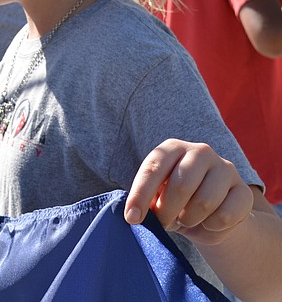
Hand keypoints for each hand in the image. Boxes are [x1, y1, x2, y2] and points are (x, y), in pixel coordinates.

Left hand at [124, 139, 253, 245]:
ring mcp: (225, 168)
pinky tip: (208, 223)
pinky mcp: (244, 191)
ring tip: (185, 218)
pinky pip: (226, 216)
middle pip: (181, 185)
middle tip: (163, 223)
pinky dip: (211, 227)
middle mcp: (200, 151)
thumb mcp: (157, 198)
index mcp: (173, 148)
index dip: (140, 195)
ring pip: (204, 202)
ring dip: (189, 219)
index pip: (153, 168)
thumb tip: (134, 215)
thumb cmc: (175, 202)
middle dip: (167, 212)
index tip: (131, 218)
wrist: (213, 217)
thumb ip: (147, 201)